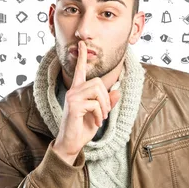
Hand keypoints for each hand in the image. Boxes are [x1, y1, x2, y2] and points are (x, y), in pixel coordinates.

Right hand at [52, 40, 120, 161]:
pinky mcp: (74, 106)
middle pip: (97, 82)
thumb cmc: (82, 128)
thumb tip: (118, 92)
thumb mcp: (98, 114)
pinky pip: (95, 104)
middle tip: (105, 113)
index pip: (79, 70)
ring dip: (104, 107)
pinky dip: (99, 115)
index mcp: (77, 91)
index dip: (82, 57)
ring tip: (101, 118)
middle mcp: (73, 91)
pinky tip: (96, 123)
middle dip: (106, 98)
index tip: (82, 44)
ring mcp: (72, 98)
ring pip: (97, 91)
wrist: (71, 143)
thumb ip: (107, 103)